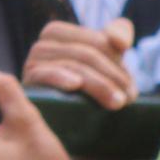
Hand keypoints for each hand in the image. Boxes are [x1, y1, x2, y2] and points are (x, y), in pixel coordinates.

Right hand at [22, 16, 136, 110]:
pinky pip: (46, 74)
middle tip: (130, 97)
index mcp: (58, 33)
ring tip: (118, 103)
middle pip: (86, 54)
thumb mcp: (107, 60)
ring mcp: (32, 63)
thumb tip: (121, 42)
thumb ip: (116, 36)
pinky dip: (61, 77)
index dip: (117, 61)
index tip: (131, 84)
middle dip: (112, 75)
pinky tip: (75, 84)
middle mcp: (42, 44)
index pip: (96, 40)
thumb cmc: (92, 88)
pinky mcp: (28, 82)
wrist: (69, 125)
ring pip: (73, 65)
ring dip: (99, 85)